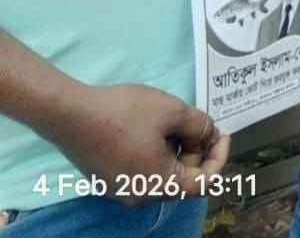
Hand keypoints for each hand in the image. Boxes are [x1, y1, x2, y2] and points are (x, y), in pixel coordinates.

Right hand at [43, 84, 228, 201]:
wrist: (71, 114)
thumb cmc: (125, 114)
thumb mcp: (174, 111)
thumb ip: (200, 125)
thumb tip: (207, 133)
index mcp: (159, 186)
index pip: (204, 182)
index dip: (219, 156)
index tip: (220, 132)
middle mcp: (139, 196)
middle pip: (182, 178)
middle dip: (195, 149)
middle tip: (196, 122)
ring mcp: (120, 189)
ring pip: (161, 172)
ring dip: (175, 149)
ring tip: (172, 120)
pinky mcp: (107, 179)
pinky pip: (141, 169)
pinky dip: (155, 151)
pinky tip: (150, 127)